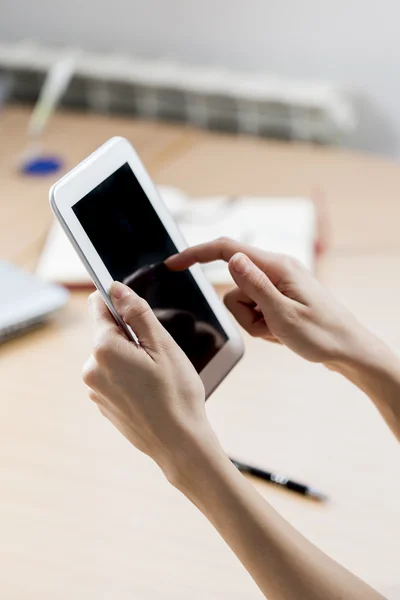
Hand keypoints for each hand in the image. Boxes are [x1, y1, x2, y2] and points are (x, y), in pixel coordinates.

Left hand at [83, 282, 211, 477]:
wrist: (179, 443)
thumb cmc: (177, 394)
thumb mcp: (163, 346)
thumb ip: (137, 313)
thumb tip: (116, 288)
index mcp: (104, 349)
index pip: (99, 306)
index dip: (118, 301)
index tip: (135, 309)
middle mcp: (92, 368)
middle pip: (107, 332)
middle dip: (130, 334)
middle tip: (157, 354)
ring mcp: (95, 388)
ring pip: (111, 355)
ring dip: (130, 356)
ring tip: (156, 376)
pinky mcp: (102, 403)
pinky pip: (112, 376)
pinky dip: (128, 376)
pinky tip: (149, 391)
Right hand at [166, 237, 369, 364]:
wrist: (349, 350)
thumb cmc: (322, 335)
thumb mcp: (283, 315)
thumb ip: (255, 286)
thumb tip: (230, 258)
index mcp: (277, 267)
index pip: (227, 250)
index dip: (196, 254)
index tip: (173, 264)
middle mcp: (276, 270)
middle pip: (233, 287)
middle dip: (242, 313)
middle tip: (269, 327)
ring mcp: (278, 285)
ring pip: (242, 302)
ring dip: (253, 322)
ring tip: (279, 332)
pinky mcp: (279, 298)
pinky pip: (255, 310)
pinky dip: (262, 325)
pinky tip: (282, 333)